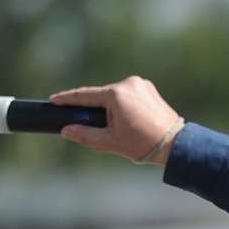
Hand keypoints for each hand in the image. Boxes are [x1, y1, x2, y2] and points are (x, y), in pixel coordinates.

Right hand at [51, 76, 181, 163]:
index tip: (54, 99)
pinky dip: (123, 106)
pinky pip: (128, 95)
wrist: (174, 144)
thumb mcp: (109, 142)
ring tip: (120, 130)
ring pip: (115, 96)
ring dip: (110, 108)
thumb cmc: (142, 144)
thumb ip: (84, 135)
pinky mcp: (149, 88)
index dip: (67, 99)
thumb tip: (66, 131)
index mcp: (117, 94)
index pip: (85, 95)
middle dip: (94, 110)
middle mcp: (129, 83)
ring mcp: (141, 84)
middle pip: (101, 96)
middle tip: (93, 127)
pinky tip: (128, 122)